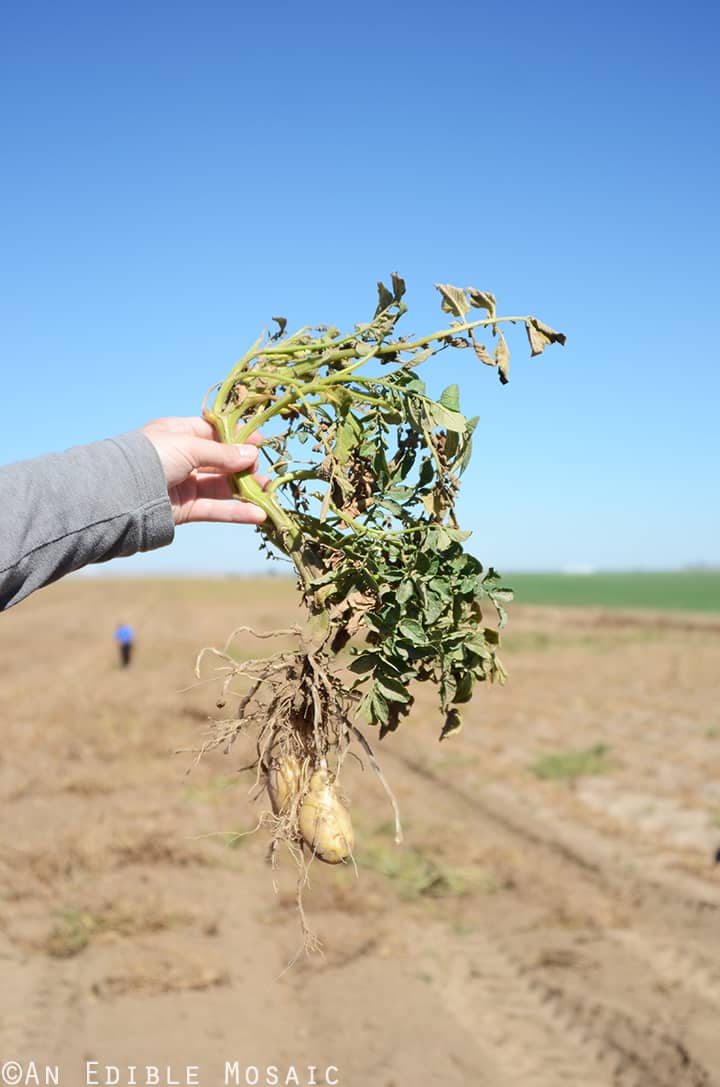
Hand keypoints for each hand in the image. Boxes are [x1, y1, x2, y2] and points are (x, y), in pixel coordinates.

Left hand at [141, 416, 268, 525]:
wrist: (119, 493)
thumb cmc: (152, 457)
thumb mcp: (189, 446)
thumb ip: (222, 453)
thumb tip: (252, 454)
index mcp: (177, 434)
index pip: (213, 432)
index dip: (236, 436)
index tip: (259, 440)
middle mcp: (181, 458)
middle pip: (220, 461)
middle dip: (244, 465)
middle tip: (261, 468)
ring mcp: (184, 485)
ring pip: (221, 486)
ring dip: (246, 489)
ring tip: (269, 491)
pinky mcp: (185, 510)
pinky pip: (215, 509)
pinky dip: (236, 512)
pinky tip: (258, 514)